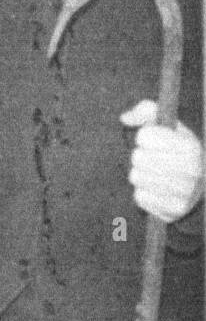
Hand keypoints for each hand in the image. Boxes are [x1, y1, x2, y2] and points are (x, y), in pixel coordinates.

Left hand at [120, 99, 204, 222]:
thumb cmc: (174, 149)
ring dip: (139, 175)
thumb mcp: (166, 125)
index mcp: (191, 145)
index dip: (143, 137)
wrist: (194, 186)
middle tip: (150, 159)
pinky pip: (140, 197)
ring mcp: (186, 192)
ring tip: (153, 174)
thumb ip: (146, 110)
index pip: (145, 137)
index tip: (151, 140)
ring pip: (136, 177)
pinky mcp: (175, 210)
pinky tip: (155, 189)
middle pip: (138, 157)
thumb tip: (125, 118)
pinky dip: (143, 193)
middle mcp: (193, 169)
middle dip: (139, 156)